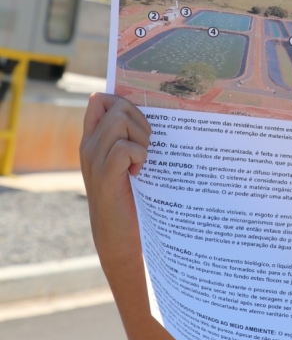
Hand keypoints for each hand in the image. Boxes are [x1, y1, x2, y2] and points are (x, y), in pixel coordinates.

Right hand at [79, 93, 150, 268]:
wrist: (121, 239)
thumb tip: (154, 115)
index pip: (100, 100)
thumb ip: (133, 140)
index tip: (141, 126)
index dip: (124, 103)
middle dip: (141, 122)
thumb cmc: (132, 200)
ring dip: (142, 139)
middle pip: (118, 107)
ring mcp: (94, 160)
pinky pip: (124, 147)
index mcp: (94, 141)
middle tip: (146, 149)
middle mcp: (90, 146)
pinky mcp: (105, 175)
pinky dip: (139, 156)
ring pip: (121, 122)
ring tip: (142, 161)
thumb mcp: (130, 164)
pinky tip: (139, 173)